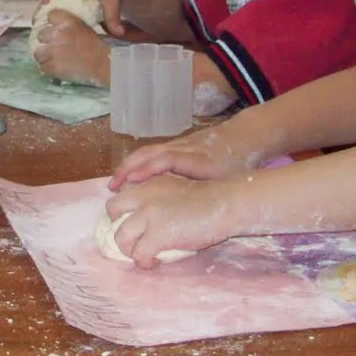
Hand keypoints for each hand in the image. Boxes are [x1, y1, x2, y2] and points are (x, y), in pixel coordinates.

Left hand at [31, 8, 108, 85]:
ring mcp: (53, 51)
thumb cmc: (99, 45)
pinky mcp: (53, 66)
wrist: (104, 63)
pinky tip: (55, 68)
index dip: (51, 22)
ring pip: (37, 53)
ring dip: (44, 56)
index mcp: (68, 21)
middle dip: (45, 40)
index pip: (51, 15)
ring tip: (51, 59)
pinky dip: (48, 68)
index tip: (53, 27)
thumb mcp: (85, 27)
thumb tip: (59, 26)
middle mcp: (57, 34)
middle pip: (40, 34)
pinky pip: (42, 68)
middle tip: (52, 46)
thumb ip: (70, 25)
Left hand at [104, 175, 236, 267]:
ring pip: (121, 236)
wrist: (224, 204)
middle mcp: (143, 196)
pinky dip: (144, 262)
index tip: (131, 223)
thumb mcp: (176, 190)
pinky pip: (139, 254)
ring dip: (128, 249)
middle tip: (132, 238)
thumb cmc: (208, 200)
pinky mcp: (157, 234)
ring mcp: (148, 215)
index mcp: (149, 183)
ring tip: (141, 255)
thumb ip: (158, 198)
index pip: (121, 194)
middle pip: (112, 209)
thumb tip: (147, 219)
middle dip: (117, 225)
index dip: (122, 211)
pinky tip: (153, 262)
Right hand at [109, 122, 254, 190]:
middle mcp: (184, 148)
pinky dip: (136, 164)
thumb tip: (195, 218)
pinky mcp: (175, 146)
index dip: (149, 168)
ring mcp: (178, 145)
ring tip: (114, 184)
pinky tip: (128, 178)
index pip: (169, 159)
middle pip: (151, 153)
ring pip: (148, 151)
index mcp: (199, 159)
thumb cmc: (238, 163)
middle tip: (113, 186)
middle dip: (129, 167)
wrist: (243, 137)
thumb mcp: (230, 180)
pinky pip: (151, 153)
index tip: (132, 180)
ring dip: (129, 166)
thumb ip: (211, 193)